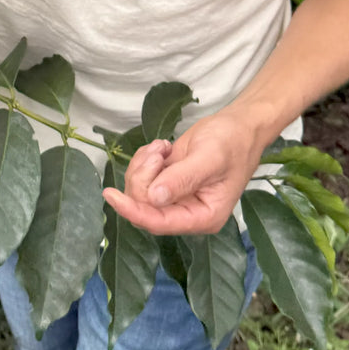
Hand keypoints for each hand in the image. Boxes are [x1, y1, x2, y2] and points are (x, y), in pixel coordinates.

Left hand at [101, 106, 270, 234]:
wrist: (238, 126)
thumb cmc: (232, 142)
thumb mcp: (210, 158)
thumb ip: (182, 179)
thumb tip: (154, 198)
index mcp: (203, 217)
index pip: (160, 223)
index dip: (133, 211)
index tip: (110, 195)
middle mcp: (186, 213)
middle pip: (144, 205)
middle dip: (144, 174)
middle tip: (160, 151)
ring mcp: (175, 198)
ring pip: (139, 190)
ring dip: (144, 164)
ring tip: (164, 146)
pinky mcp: (167, 183)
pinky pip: (141, 177)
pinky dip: (145, 159)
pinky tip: (163, 147)